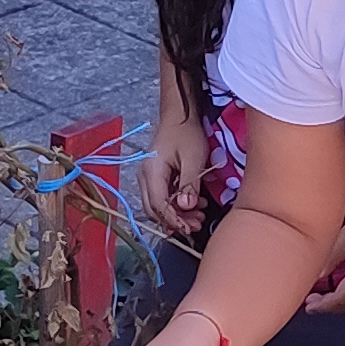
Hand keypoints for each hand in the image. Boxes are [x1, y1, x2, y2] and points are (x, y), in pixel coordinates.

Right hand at [141, 90, 210, 236]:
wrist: (180, 117)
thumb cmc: (187, 134)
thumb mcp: (193, 158)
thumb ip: (189, 184)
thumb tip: (186, 207)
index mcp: (151, 172)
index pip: (158, 205)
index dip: (173, 219)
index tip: (191, 228)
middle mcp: (145, 177)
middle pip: (154, 209)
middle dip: (175, 221)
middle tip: (197, 224)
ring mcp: (148, 178)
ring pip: (158, 206)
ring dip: (177, 214)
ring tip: (199, 215)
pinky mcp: (155, 178)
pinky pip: (162, 198)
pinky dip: (176, 205)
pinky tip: (193, 205)